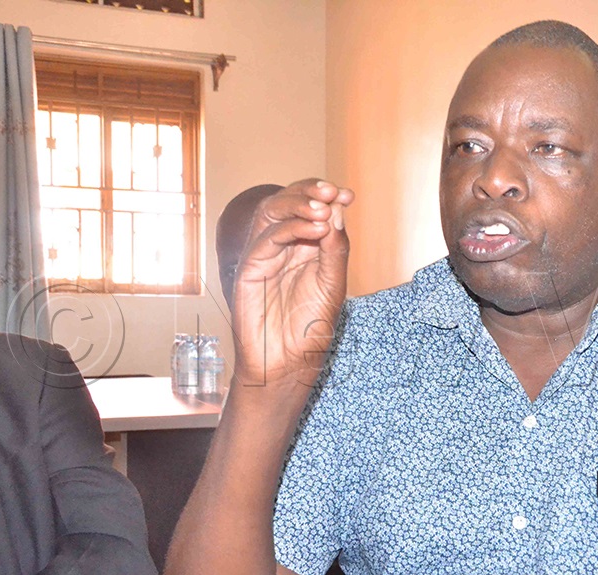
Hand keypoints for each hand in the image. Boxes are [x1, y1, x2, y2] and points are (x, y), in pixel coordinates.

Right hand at [231, 178, 353, 388]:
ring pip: (271, 212)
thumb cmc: (310, 327)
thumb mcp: (333, 283)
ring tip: (322, 208)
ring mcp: (265, 254)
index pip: (311, 209)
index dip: (326, 196)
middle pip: (288, 202)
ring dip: (297, 203)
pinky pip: (266, 238)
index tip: (347, 195)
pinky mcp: (250, 267)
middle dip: (309, 191)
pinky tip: (314, 229)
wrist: (287, 361)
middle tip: (331, 191)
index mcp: (305, 247)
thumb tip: (338, 209)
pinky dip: (290, 228)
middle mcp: (284, 246)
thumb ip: (335, 249)